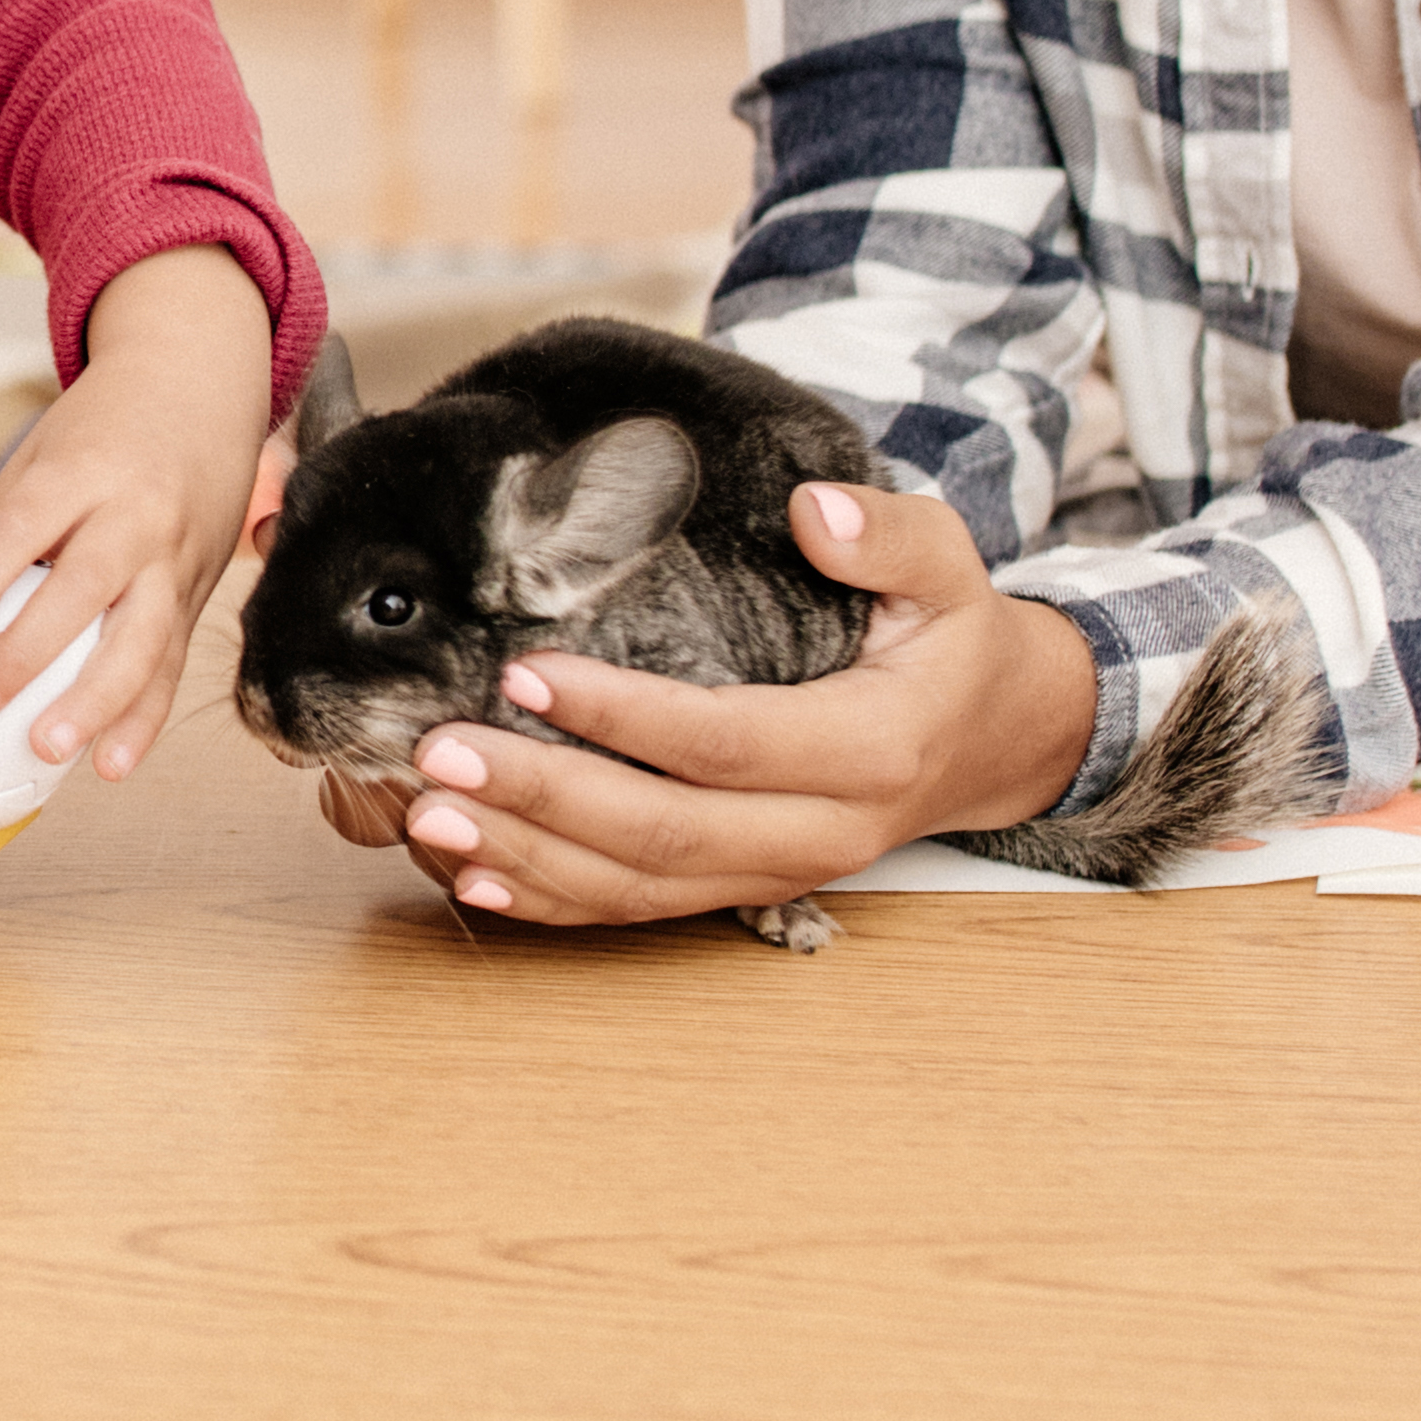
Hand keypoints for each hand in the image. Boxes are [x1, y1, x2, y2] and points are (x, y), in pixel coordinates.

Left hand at [0, 248, 276, 771]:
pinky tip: (110, 764)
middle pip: (85, 588)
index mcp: (85, 470)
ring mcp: (175, 559)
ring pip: (142, 639)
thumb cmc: (104, 430)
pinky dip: (143, 720)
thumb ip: (6, 531)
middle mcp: (137, 515)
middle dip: (30, 650)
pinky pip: (172, 665)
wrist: (199, 388)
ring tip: (49, 750)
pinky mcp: (196, 595)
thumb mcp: (43, 455)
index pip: (24, 529)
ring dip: (95, 703)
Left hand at [389, 481, 1094, 925]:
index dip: (622, 716)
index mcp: (869, 750)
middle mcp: (820, 831)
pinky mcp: (745, 889)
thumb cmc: (952, 641)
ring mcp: (779, 873)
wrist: (992, 738)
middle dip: (542, 796)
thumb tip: (817, 510)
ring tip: (427, 815)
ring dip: (527, 857)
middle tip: (439, 751)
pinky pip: (639, 910)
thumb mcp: (950, 568)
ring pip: (640, 886)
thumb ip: (891, 535)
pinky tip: (471, 875)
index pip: (725, 743)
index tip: (526, 671)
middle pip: (664, 832)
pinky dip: (551, 900)